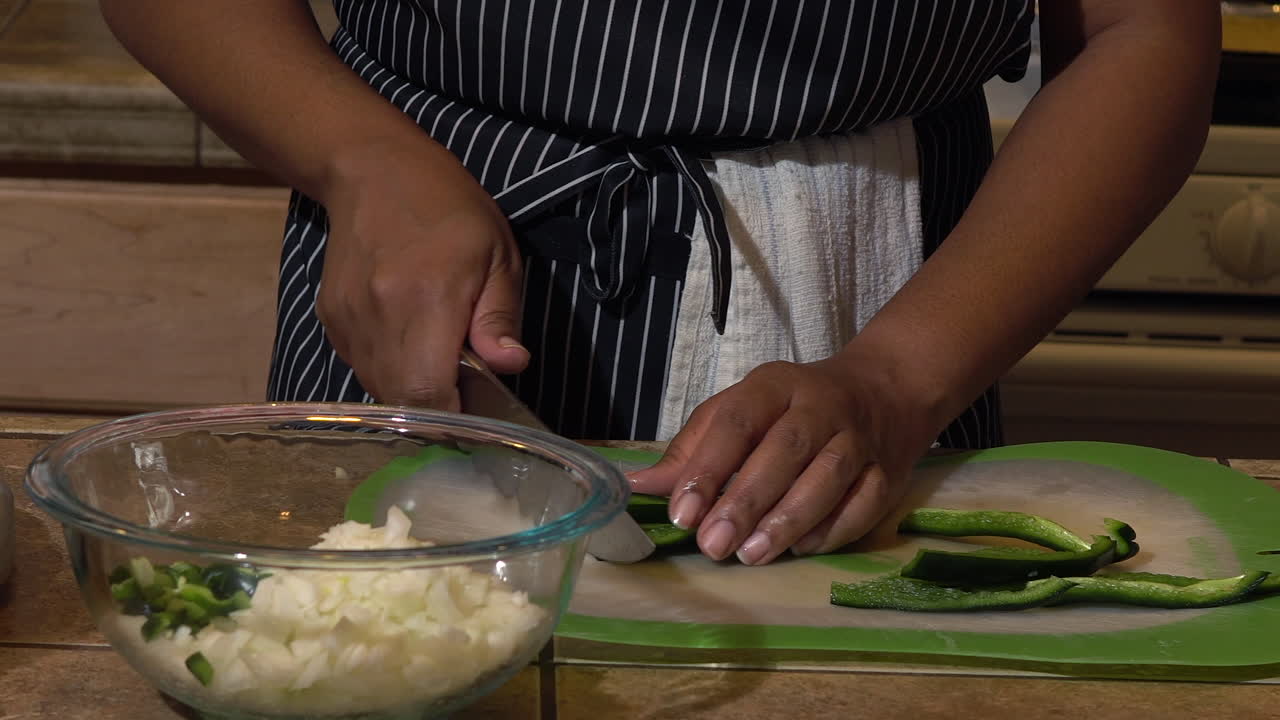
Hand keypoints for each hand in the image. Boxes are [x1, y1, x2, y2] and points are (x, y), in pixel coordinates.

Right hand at [316, 141, 527, 408]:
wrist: (374, 171)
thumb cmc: (450, 210)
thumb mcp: (498, 255)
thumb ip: (500, 316)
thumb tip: (510, 365)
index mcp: (427, 298)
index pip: (427, 392)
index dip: (452, 417)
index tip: (476, 413)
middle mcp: (379, 315)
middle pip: (401, 400)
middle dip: (435, 409)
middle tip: (463, 389)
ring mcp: (348, 318)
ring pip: (378, 387)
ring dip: (410, 389)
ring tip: (436, 356)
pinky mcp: (330, 318)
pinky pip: (361, 365)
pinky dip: (387, 367)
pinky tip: (407, 338)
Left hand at [628, 356, 933, 564]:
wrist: (884, 393)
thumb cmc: (792, 408)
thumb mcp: (740, 410)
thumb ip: (692, 449)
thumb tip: (638, 485)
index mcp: (775, 385)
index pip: (737, 420)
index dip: (708, 467)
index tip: (682, 512)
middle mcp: (820, 406)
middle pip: (784, 449)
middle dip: (746, 500)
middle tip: (713, 544)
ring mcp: (859, 438)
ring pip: (828, 476)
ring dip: (788, 519)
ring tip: (751, 555)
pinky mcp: (888, 471)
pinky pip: (863, 503)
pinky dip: (832, 530)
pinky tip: (800, 549)